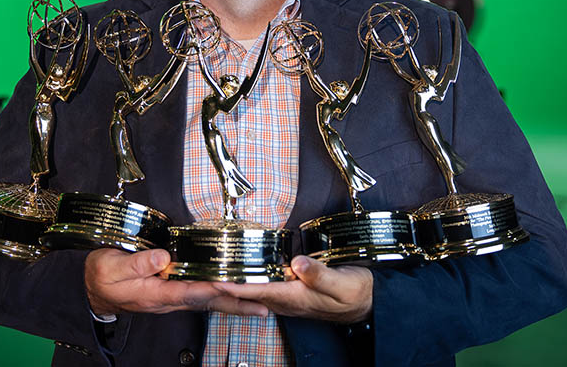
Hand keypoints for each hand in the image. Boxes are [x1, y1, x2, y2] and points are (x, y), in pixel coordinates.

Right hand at [84, 248, 268, 316]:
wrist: (96, 291)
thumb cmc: (103, 277)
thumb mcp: (111, 266)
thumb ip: (136, 262)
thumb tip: (162, 257)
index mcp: (154, 293)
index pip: (188, 292)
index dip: (211, 288)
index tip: (232, 285)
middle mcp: (168, 299)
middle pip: (207, 303)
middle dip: (235, 305)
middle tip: (261, 307)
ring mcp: (173, 298)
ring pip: (209, 302)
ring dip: (234, 303)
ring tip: (260, 305)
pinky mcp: (175, 294)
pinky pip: (204, 297)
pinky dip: (223, 298)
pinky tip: (237, 296)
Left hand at [211, 255, 372, 323]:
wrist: (367, 302)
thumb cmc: (356, 292)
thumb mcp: (342, 283)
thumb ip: (320, 274)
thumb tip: (298, 263)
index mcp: (294, 296)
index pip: (255, 290)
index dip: (232, 284)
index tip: (211, 278)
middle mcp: (285, 299)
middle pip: (246, 292)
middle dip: (222, 283)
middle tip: (198, 272)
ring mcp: (286, 297)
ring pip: (250, 290)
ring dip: (230, 282)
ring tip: (209, 270)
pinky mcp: (289, 291)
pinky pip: (260, 286)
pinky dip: (245, 279)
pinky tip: (236, 271)